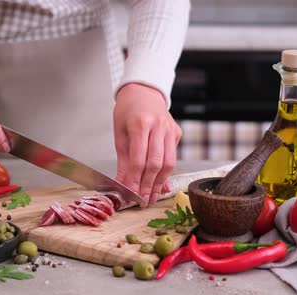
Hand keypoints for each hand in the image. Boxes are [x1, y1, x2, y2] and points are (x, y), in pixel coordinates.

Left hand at [114, 83, 181, 205]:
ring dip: (159, 183)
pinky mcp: (177, 133)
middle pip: (156, 163)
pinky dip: (165, 173)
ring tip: (151, 197)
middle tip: (143, 201)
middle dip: (148, 185)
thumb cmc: (127, 112)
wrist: (144, 92)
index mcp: (140, 123)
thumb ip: (123, 161)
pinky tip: (159, 185)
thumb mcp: (119, 134)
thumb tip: (124, 185)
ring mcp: (170, 129)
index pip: (138, 159)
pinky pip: (173, 157)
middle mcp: (158, 126)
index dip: (135, 180)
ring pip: (169, 163)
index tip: (130, 195)